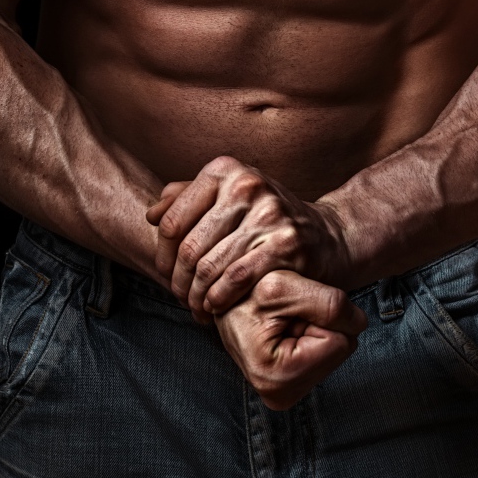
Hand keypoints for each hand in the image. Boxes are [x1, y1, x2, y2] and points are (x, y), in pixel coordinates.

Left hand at [147, 156, 349, 319]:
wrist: (325, 235)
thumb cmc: (266, 219)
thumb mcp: (229, 197)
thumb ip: (187, 199)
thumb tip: (152, 214)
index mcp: (225, 170)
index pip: (171, 221)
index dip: (162, 255)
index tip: (167, 274)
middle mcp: (247, 185)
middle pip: (188, 248)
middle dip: (178, 281)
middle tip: (180, 298)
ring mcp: (269, 213)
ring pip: (209, 267)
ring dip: (196, 296)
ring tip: (195, 307)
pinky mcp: (285, 242)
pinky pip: (235, 279)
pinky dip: (218, 299)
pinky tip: (216, 307)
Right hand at [214, 270, 366, 409]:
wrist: (227, 296)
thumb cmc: (247, 288)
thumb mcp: (283, 285)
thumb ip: (329, 304)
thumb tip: (359, 323)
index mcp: (274, 375)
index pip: (339, 343)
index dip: (322, 316)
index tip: (290, 310)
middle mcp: (276, 395)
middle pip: (340, 350)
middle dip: (319, 325)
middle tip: (286, 317)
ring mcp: (282, 394)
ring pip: (335, 351)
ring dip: (315, 329)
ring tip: (283, 322)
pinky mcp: (287, 387)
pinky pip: (324, 356)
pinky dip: (310, 338)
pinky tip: (285, 332)